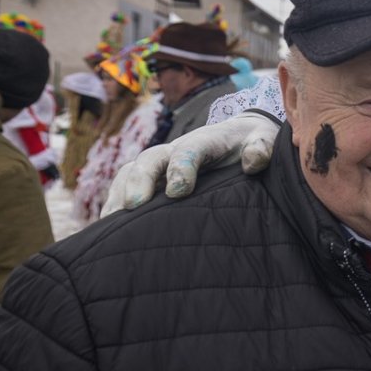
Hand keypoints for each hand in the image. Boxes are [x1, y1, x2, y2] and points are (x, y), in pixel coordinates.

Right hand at [101, 113, 279, 214]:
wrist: (239, 138)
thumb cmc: (252, 144)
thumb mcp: (264, 141)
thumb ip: (262, 148)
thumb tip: (254, 162)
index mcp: (204, 141)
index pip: (188, 150)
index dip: (181, 167)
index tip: (179, 191)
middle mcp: (174, 151)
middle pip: (149, 160)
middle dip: (140, 180)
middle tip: (135, 205)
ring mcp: (159, 166)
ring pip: (130, 174)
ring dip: (118, 196)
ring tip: (110, 224)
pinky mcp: (150, 181)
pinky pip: (124, 189)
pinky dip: (114, 206)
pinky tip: (106, 232)